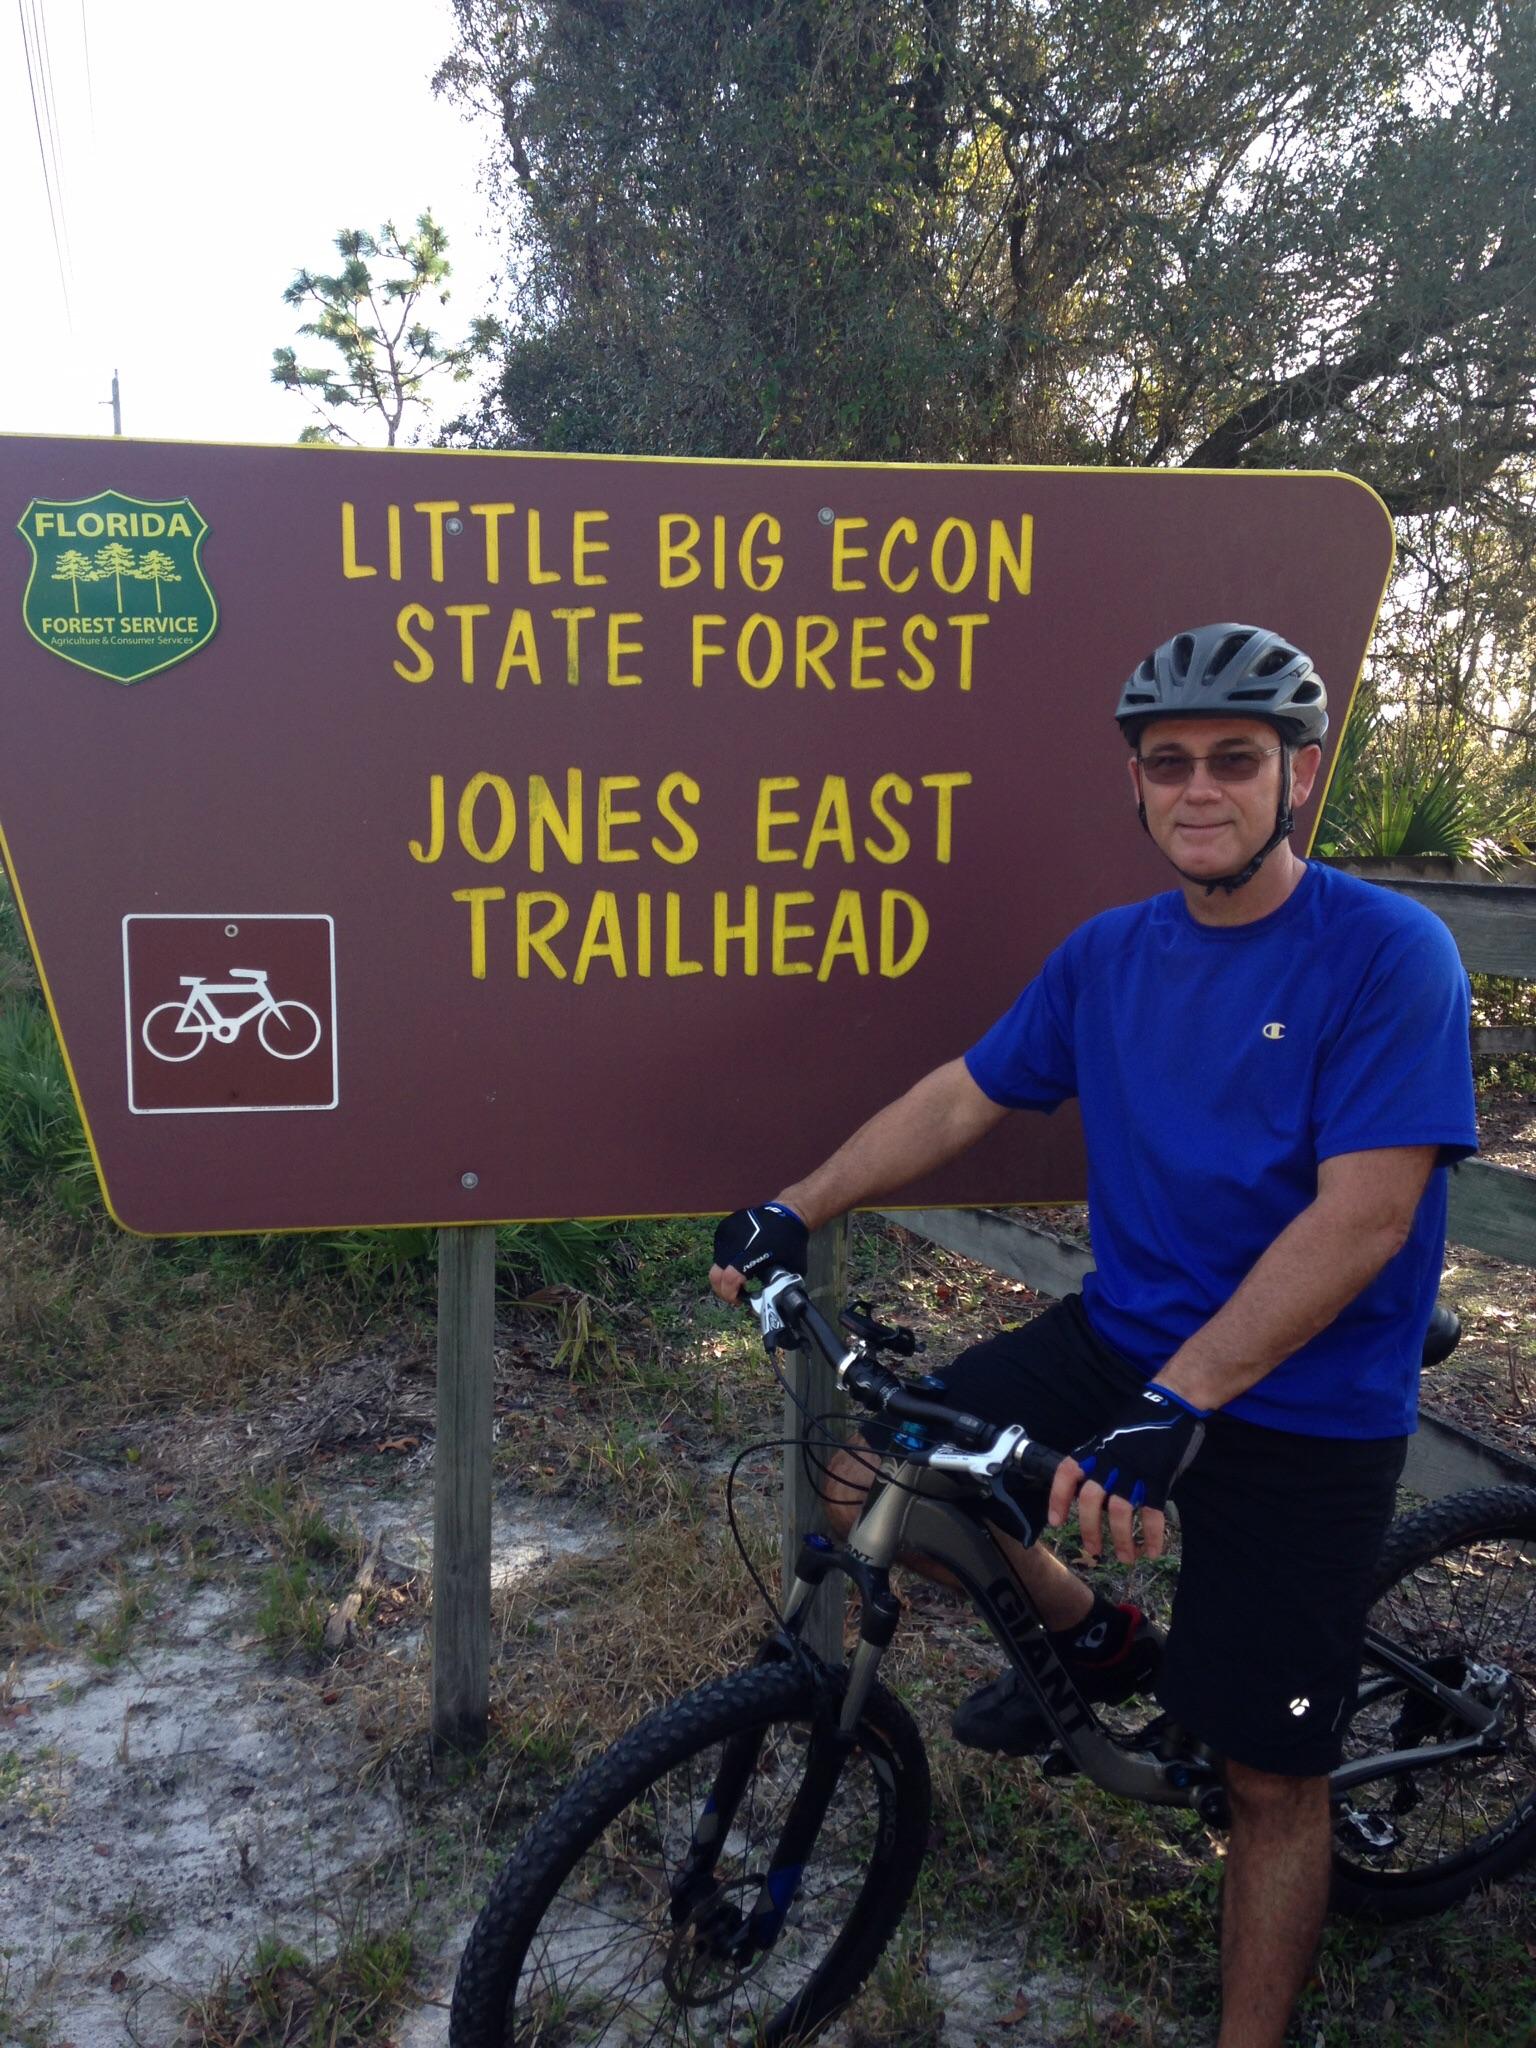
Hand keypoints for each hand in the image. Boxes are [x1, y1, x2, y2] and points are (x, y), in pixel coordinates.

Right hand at [710, 1202, 807, 1301]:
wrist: (788, 1213)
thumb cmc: (791, 1244)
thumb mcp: (792, 1270)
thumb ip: (777, 1288)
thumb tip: (766, 1306)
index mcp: (753, 1253)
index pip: (730, 1278)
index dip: (730, 1294)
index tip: (738, 1301)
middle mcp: (735, 1242)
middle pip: (715, 1274)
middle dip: (722, 1289)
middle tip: (734, 1295)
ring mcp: (728, 1232)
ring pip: (717, 1262)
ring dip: (725, 1273)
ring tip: (739, 1276)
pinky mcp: (724, 1227)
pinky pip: (720, 1249)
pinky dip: (727, 1259)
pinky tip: (739, 1259)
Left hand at [1047, 1382, 1207, 1563]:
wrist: (1170, 1403)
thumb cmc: (1139, 1420)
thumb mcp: (1111, 1436)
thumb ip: (1101, 1461)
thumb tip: (1094, 1492)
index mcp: (1096, 1450)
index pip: (1067, 1473)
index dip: (1058, 1498)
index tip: (1055, 1521)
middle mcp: (1111, 1463)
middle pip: (1091, 1501)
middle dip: (1089, 1530)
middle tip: (1093, 1550)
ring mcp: (1135, 1472)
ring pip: (1120, 1513)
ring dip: (1121, 1540)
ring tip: (1125, 1558)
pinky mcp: (1158, 1479)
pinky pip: (1153, 1514)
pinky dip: (1152, 1536)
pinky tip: (1152, 1550)